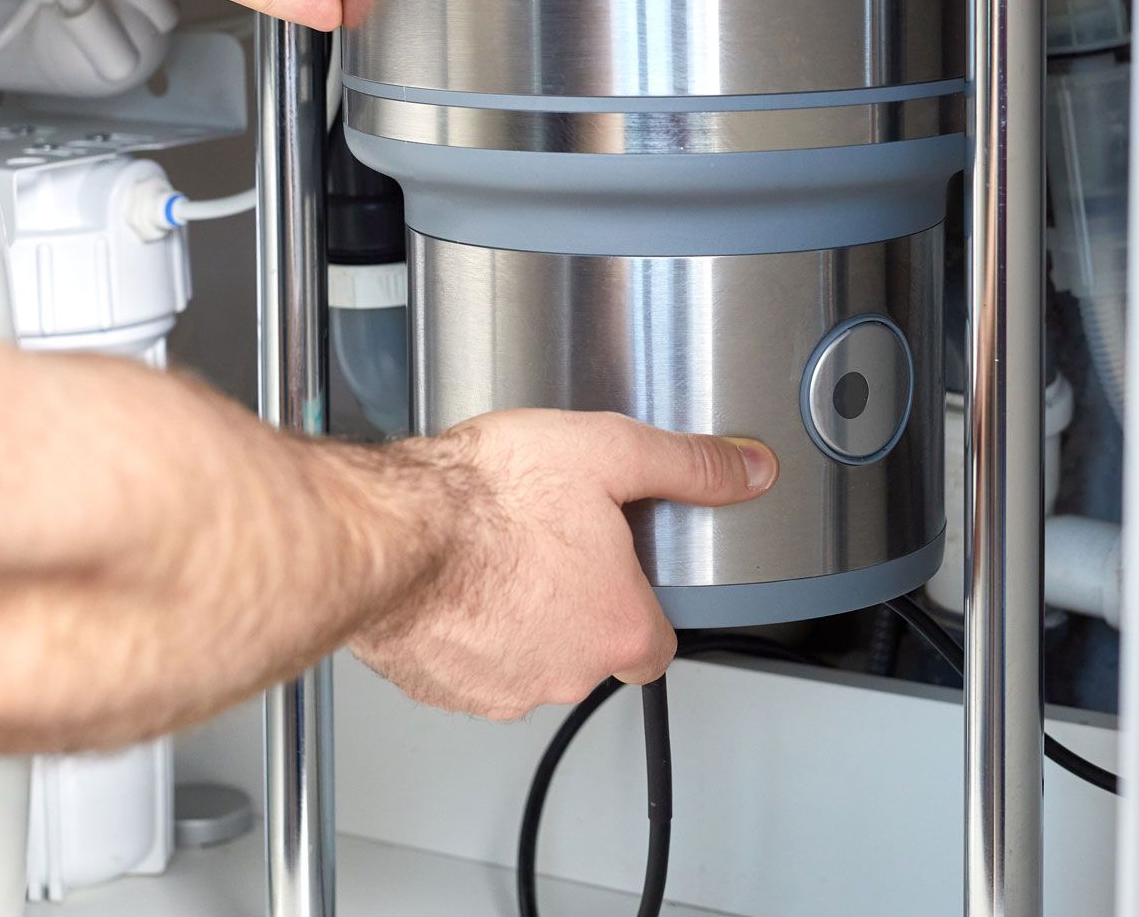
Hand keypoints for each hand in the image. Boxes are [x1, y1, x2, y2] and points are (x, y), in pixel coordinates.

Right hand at [348, 410, 778, 720]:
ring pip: (526, 658)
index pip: (656, 649)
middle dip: (575, 603)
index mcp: (617, 626)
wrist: (392, 530)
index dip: (641, 608)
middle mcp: (564, 672)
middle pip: (589, 651)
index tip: (623, 575)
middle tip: (551, 541)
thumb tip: (747, 469)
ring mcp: (498, 688)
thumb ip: (687, 467)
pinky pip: (468, 663)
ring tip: (499, 550)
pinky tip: (456, 577)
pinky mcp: (441, 687)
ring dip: (519, 616)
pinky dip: (466, 629)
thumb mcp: (610, 452)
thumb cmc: (489, 497)